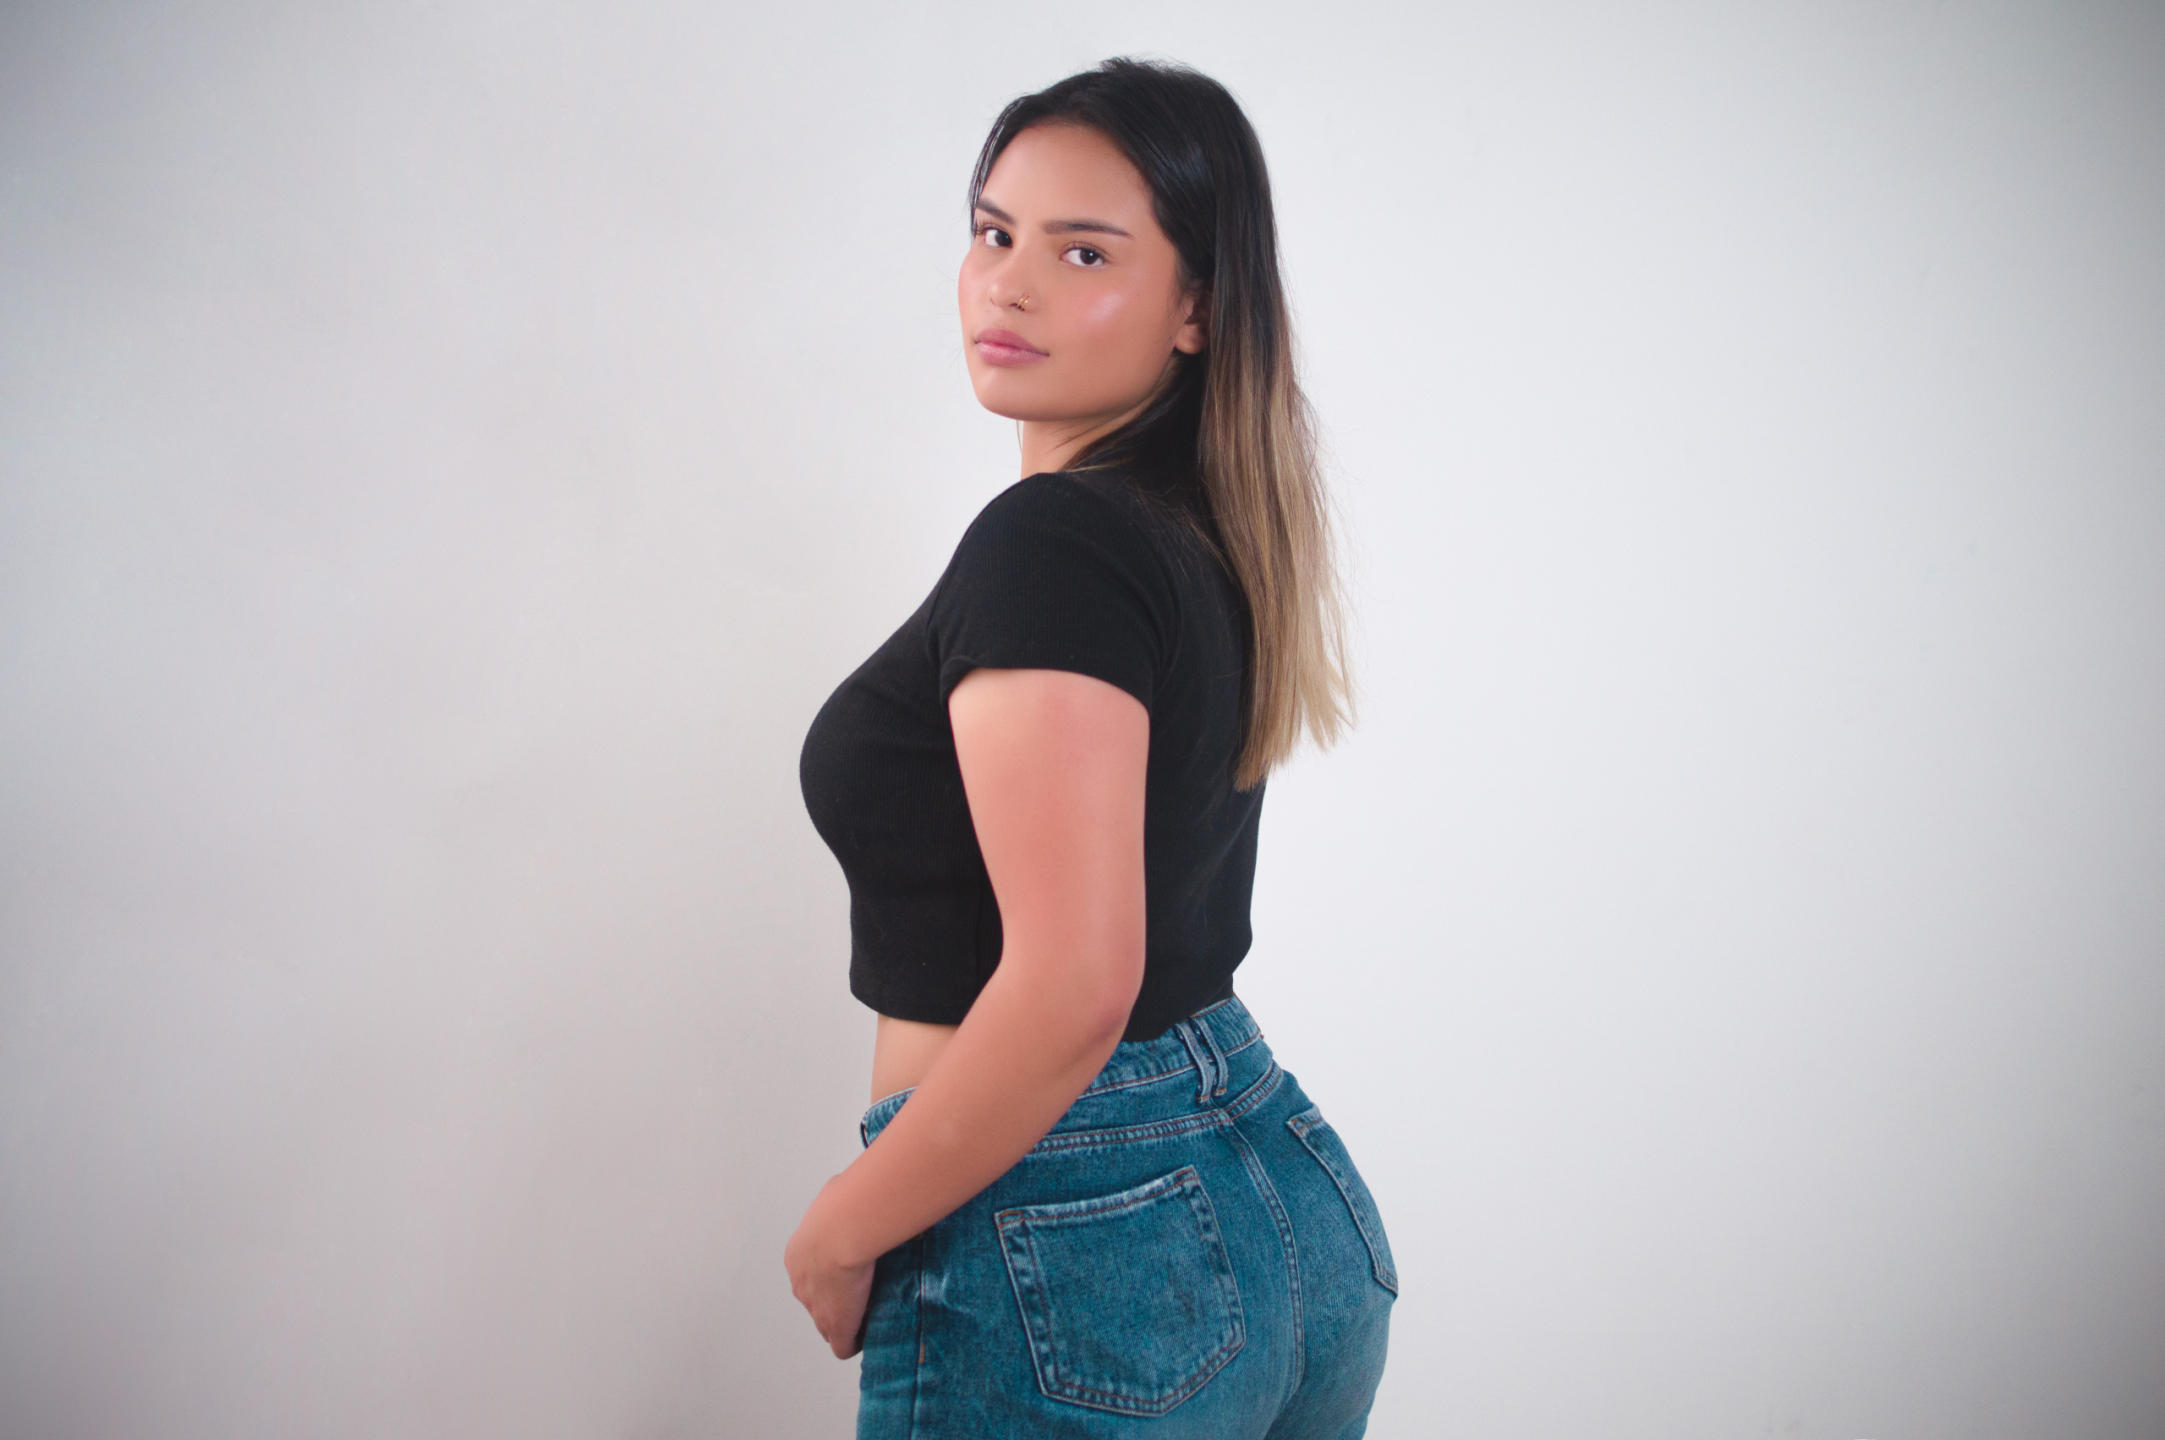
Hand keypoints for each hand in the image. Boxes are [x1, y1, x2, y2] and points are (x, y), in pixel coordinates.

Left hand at [784, 1175, 877, 1358]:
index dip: (833, 1276)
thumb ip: (844, 1199)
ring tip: (871, 1311)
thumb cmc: (841, 1207)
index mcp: (799, 1256)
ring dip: (848, 1319)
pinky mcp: (837, 1325)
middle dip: (837, 1300)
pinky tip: (871, 1335)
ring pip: (829, 1324)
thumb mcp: (838, 1195)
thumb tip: (860, 1187)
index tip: (852, 1271)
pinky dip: (856, 1342)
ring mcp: (817, 1308)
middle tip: (864, 1292)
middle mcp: (802, 1285)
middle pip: (818, 1303)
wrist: (841, 1229)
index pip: (813, 1276)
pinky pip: (842, 1345)